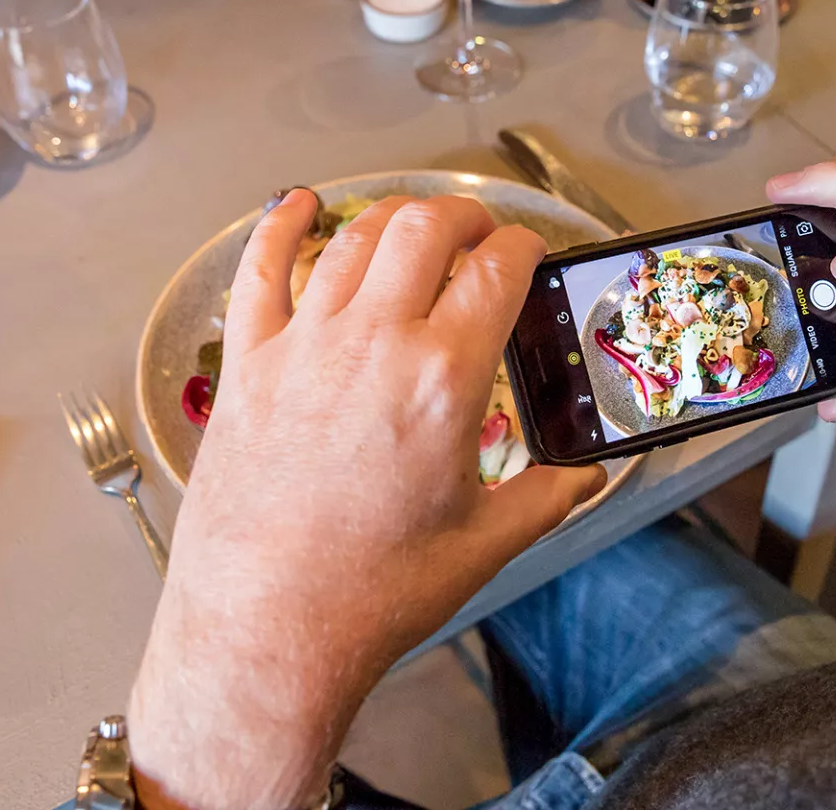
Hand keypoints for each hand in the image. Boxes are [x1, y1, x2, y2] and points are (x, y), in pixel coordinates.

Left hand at [128, 191, 606, 809]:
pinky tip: (294, 207)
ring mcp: (303, 347)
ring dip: (392, 216)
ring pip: (352, 238)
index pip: (498, 270)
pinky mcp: (248, 367)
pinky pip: (259, 273)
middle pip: (425, 228)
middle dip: (463, 216)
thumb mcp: (485, 544)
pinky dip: (277, 228)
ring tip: (414, 222)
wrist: (270, 628)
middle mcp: (374, 343)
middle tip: (479, 232)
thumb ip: (549, 497)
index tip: (528, 254)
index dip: (523, 248)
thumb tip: (587, 477)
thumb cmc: (369, 595)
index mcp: (444, 378)